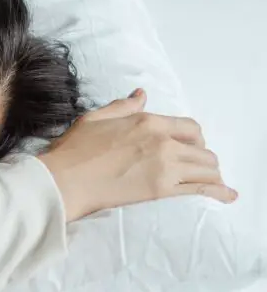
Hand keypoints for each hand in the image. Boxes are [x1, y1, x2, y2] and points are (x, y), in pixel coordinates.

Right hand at [39, 88, 237, 220]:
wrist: (64, 181)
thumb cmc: (73, 151)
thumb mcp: (95, 118)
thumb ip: (123, 107)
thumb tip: (141, 96)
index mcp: (148, 121)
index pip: (190, 127)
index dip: (196, 138)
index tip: (191, 147)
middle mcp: (162, 141)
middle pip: (202, 148)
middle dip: (203, 158)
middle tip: (197, 168)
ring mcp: (164, 165)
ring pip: (206, 168)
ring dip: (211, 175)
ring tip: (212, 182)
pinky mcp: (161, 189)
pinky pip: (200, 188)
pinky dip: (218, 192)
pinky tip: (228, 196)